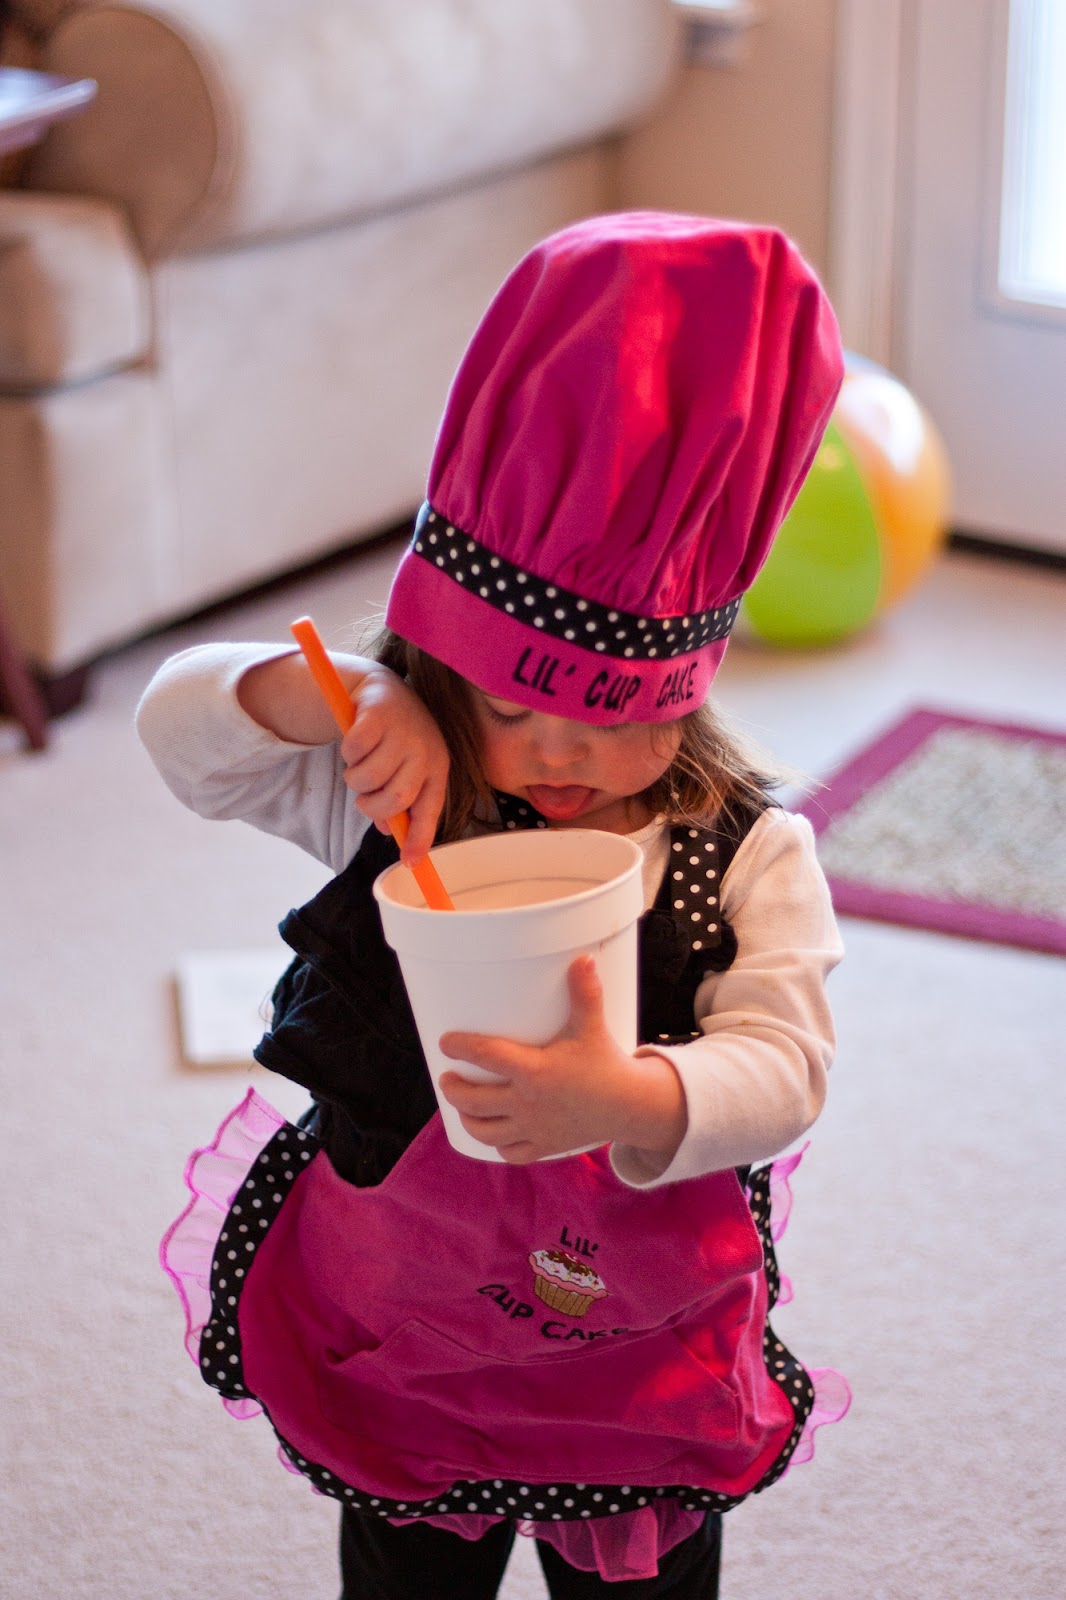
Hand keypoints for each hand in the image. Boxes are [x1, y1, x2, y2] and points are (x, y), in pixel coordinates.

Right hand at [339, 665, 448, 861]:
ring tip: (360, 765)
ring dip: (355, 779)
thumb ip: (400, 800)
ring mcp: (402, 732)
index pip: (430, 809)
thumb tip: (390, 832)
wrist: (385, 691)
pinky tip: (356, 742)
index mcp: (437, 767)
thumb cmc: (398, 739)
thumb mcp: (405, 769)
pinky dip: (347, 754)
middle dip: (371, 806)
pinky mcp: (377, 716)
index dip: (420, 838)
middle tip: (364, 799)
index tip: (410, 862)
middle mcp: (425, 750)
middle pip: (395, 799)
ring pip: (367, 779)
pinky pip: (351, 753)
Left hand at [438, 956, 686, 1164]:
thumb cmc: (606, 1062)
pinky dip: (497, 1145)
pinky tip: (492, 1134)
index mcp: (534, 1071)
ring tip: (461, 1107)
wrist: (631, 1106)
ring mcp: (535, 1127)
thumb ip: (585, 993)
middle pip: (474, 1101)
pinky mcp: (545, 1145)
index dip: (460, 1047)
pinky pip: (511, 1152)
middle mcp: (528, 1102)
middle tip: (447, 1077)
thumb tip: (582, 957)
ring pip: (486, 1131)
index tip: (444, 1042)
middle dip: (452, 1090)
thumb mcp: (592, 1026)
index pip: (486, 1056)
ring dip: (467, 1119)